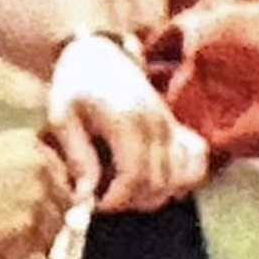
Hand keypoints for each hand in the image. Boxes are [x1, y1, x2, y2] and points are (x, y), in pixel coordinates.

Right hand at [0, 129, 73, 258]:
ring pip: (52, 232)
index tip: (42, 216)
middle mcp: (42, 169)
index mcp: (34, 147)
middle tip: (25, 238)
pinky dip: (15, 257)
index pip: (64, 181)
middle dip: (46, 226)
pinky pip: (31, 250)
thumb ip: (23, 172)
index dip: (53, 203)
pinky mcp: (25, 223)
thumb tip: (41, 203)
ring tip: (5, 247)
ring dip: (31, 245)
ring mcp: (36, 196)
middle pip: (64, 208)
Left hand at [46, 32, 208, 213]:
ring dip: (156, 194)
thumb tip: (86, 195)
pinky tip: (160, 181)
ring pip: (179, 177)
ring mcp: (170, 123)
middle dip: (132, 200)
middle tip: (108, 197)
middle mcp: (155, 122)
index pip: (134, 175)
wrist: (98, 54)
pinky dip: (184, 177)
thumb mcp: (62, 117)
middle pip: (158, 182)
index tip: (98, 204)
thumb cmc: (75, 86)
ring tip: (128, 189)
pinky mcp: (176, 124)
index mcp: (126, 120)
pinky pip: (196, 158)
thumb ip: (78, 157)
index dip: (117, 199)